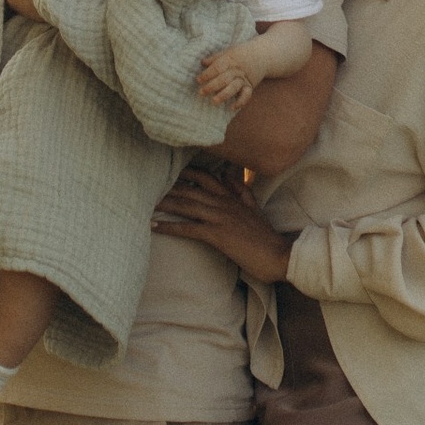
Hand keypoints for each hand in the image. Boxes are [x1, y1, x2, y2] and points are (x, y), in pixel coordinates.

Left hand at [153, 158, 292, 283]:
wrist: (280, 255)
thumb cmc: (266, 236)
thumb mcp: (254, 207)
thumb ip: (241, 190)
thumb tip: (228, 175)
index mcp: (232, 197)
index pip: (206, 177)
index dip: (186, 172)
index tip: (169, 169)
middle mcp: (224, 203)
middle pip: (191, 189)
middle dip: (168, 186)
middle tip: (147, 183)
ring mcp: (220, 218)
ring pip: (187, 206)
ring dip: (164, 203)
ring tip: (145, 201)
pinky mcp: (218, 235)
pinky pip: (188, 229)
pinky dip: (170, 227)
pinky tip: (155, 227)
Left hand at [196, 48, 253, 109]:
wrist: (262, 54)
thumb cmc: (241, 53)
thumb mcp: (228, 51)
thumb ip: (215, 58)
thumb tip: (202, 63)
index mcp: (230, 60)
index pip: (217, 67)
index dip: (207, 74)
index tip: (198, 80)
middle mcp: (237, 70)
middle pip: (224, 78)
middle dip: (212, 86)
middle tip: (201, 92)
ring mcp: (244, 78)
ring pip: (234, 87)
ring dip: (224, 95)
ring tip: (213, 101)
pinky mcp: (250, 86)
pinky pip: (246, 95)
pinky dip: (240, 102)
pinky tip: (232, 108)